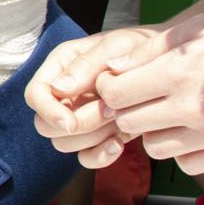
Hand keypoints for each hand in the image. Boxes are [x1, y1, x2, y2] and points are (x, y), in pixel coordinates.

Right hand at [25, 24, 156, 167]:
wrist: (168, 63)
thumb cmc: (141, 47)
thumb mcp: (116, 46)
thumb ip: (86, 65)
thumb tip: (58, 88)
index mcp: (61, 67)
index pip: (35, 95)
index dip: (48, 111)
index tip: (70, 121)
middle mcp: (64, 93)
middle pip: (44, 125)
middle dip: (77, 125)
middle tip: (109, 112)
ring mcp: (79, 116)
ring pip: (63, 143)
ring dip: (91, 138)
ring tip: (120, 120)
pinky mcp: (97, 135)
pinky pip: (85, 157)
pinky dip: (100, 156)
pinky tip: (120, 143)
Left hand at [89, 11, 203, 174]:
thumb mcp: (200, 28)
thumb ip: (150, 49)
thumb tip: (111, 69)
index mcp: (183, 73)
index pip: (117, 93)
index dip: (111, 87)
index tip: (120, 81)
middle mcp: (196, 109)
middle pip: (129, 122)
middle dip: (129, 108)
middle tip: (145, 95)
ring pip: (154, 147)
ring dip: (154, 130)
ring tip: (173, 109)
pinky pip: (185, 163)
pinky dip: (183, 148)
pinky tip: (197, 127)